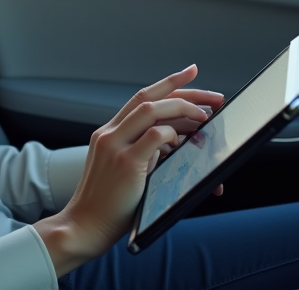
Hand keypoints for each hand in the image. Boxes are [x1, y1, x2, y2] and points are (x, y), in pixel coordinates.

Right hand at [32, 64, 211, 275]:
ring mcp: (115, 146)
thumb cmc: (107, 206)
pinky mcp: (125, 163)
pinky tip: (180, 145)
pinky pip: (155, 137)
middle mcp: (109, 133)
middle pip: (148, 98)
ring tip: (204, 118)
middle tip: (214, 96)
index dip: (168, 83)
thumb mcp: (123, 170)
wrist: (84, 226)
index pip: (141, 98)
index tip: (191, 72)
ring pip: (151, 110)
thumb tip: (177, 142)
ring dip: (182, 110)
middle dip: (185, 91)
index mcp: (109, 133)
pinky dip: (172, 136)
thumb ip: (143, 153)